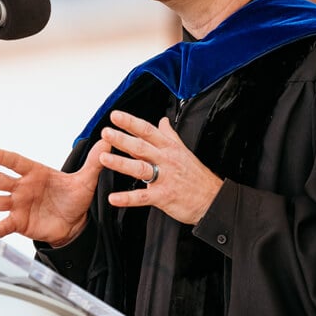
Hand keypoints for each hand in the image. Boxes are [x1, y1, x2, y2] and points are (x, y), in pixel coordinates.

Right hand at [0, 138, 109, 244]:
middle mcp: (22, 187)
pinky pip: (2, 228)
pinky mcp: (18, 223)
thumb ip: (94, 163)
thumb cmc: (73, 198)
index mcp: (35, 173)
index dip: (2, 158)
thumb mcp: (85, 181)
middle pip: (0, 180)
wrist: (74, 223)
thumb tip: (107, 142)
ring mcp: (18, 205)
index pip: (16, 162)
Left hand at [99, 111, 222, 223]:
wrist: (212, 199)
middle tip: (106, 133)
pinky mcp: (163, 196)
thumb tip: (163, 121)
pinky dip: (127, 198)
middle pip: (141, 146)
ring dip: (121, 163)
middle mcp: (166, 160)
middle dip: (122, 139)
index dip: (131, 123)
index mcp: (169, 148)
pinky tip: (114, 198)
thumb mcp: (184, 150)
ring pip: (140, 168)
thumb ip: (170, 135)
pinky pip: (142, 197)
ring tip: (103, 158)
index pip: (147, 131)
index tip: (115, 116)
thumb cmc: (197, 176)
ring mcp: (164, 178)